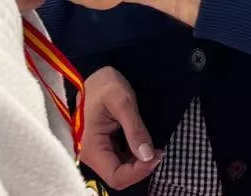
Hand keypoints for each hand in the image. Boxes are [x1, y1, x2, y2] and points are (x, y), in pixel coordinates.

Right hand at [81, 68, 161, 187]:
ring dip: (139, 163)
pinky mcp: (103, 146)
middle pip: (118, 176)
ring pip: (120, 170)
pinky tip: (144, 145)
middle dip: (141, 168)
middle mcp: (91, 154)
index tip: (157, 155)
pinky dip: (134, 157)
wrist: (95, 74)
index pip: (116, 175)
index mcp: (91, 147)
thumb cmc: (105, 85)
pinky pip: (120, 160)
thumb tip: (148, 156)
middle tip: (159, 151)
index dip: (138, 172)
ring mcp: (97, 151)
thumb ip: (135, 130)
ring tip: (154, 148)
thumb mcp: (123, 102)